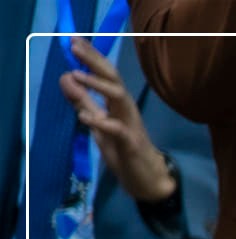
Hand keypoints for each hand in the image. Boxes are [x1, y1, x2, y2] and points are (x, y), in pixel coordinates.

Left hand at [58, 38, 175, 202]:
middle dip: (95, 62)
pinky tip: (85, 116)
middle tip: (75, 47)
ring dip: (98, 85)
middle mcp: (127, 110)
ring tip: (76, 75)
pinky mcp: (131, 144)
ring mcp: (131, 126)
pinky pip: (118, 130)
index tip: (74, 40)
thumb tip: (65, 77)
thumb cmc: (124, 150)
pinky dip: (101, 122)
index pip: (106, 75)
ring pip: (119, 98)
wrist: (148, 179)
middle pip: (113, 79)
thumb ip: (84, 101)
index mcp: (119, 104)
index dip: (91, 57)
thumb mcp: (98, 123)